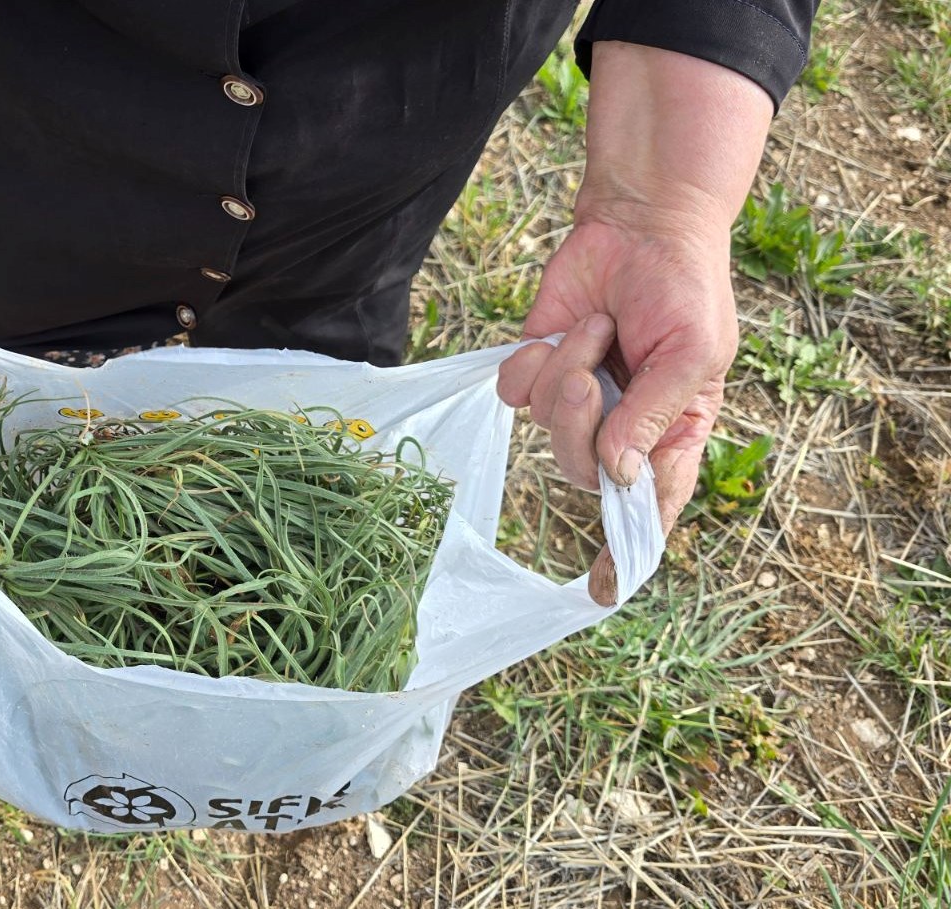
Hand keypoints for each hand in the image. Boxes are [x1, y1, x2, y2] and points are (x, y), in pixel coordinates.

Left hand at [496, 41, 771, 603]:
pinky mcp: (538, 370)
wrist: (640, 225)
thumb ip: (652, 418)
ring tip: (597, 328)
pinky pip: (515, 391)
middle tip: (595, 365)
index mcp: (673, 435)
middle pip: (583, 471)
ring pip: (546, 429)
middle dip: (580, 419)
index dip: (629, 549)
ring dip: (566, 368)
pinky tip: (566, 325)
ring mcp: (576, 402)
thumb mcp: (692, 355)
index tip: (606, 591)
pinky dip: (536, 355)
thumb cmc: (684, 289)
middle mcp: (621, 428)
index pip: (649, 507)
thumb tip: (618, 476)